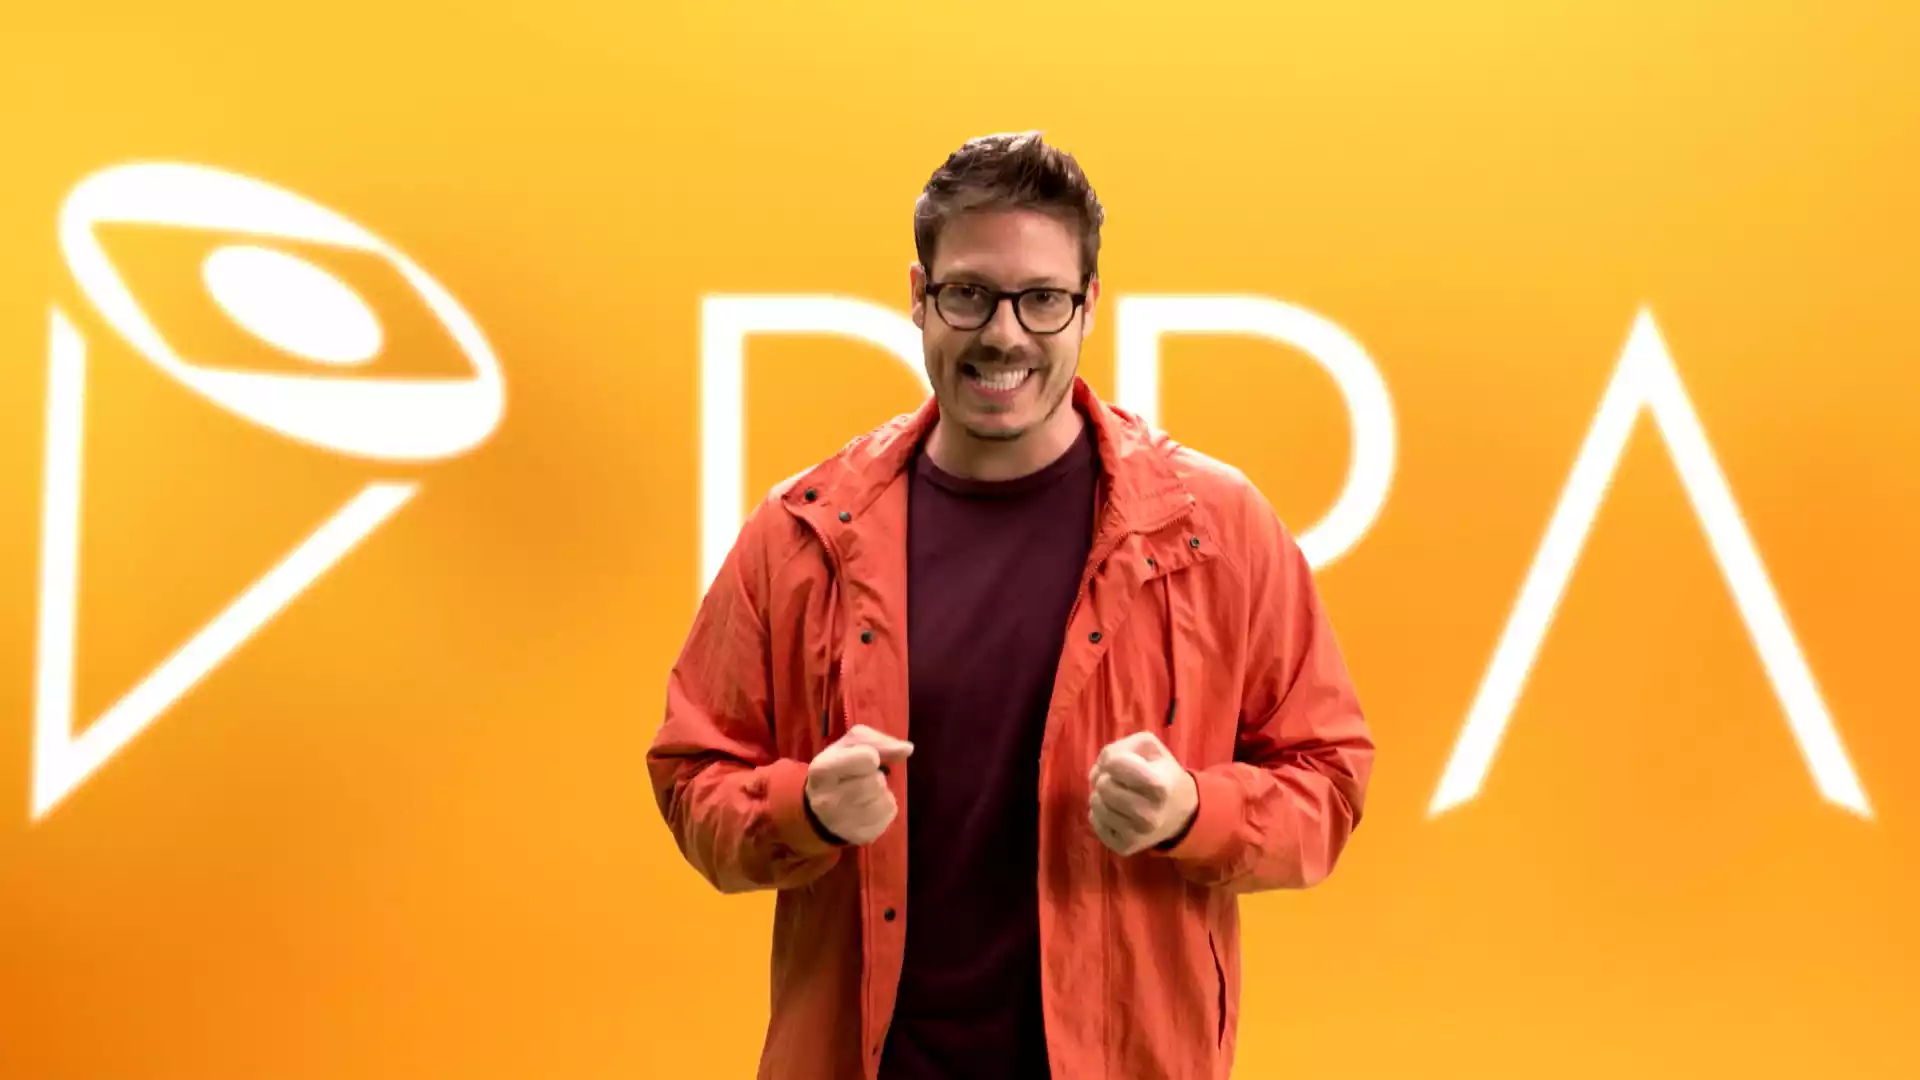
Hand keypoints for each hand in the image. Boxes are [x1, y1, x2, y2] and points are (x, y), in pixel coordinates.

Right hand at [805, 724, 912, 845]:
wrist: (821, 811)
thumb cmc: (838, 770)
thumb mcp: (849, 746)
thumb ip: (877, 741)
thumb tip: (908, 749)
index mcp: (822, 770)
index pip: (867, 758)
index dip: (871, 756)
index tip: (864, 760)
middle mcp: (828, 800)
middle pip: (877, 781)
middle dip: (875, 776)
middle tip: (861, 778)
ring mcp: (842, 823)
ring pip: (885, 798)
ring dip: (882, 792)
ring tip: (866, 793)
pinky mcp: (860, 837)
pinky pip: (889, 815)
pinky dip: (886, 807)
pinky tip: (870, 807)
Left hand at [1087, 731, 1198, 855]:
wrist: (1181, 813)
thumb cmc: (1162, 774)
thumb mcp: (1150, 748)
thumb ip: (1122, 746)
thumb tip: (1100, 767)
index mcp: (1159, 786)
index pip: (1113, 763)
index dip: (1111, 759)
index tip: (1121, 762)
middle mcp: (1148, 815)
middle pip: (1102, 785)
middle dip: (1106, 777)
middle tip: (1119, 781)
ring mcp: (1136, 835)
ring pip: (1095, 804)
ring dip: (1101, 795)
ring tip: (1117, 794)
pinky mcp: (1125, 847)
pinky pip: (1095, 822)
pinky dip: (1100, 813)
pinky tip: (1117, 811)